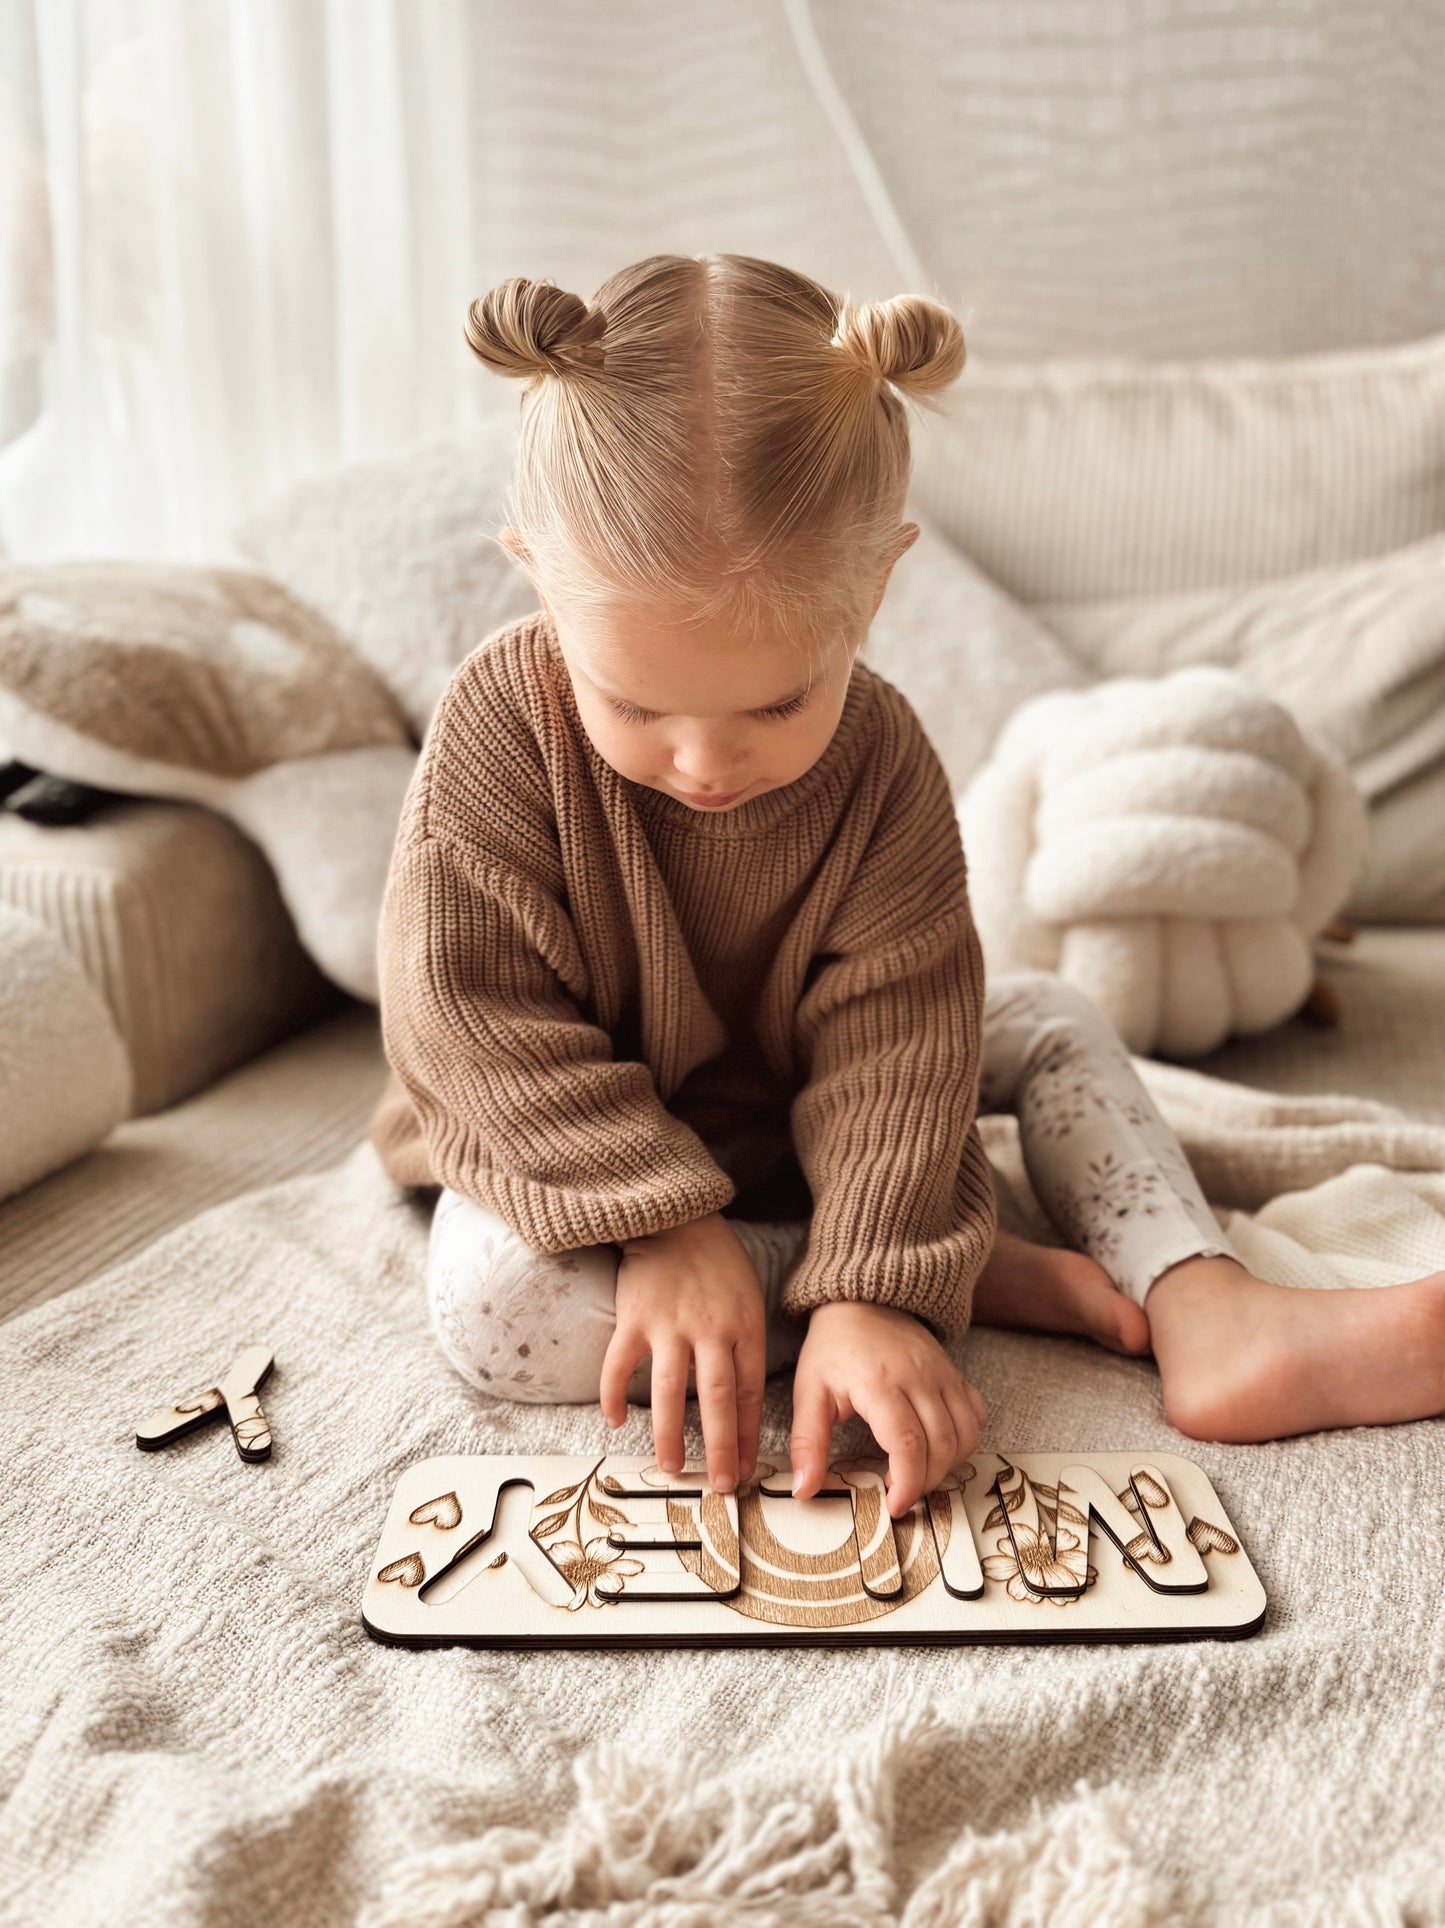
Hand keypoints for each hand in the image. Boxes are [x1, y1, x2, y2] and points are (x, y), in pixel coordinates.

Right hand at [599, 1212, 765, 1492]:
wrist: (676, 1217)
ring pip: (670, 1392)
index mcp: (743, 1326)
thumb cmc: (716, 1262)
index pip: (749, 1392)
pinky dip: (615, 1394)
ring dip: (669, 1434)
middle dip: (720, 1448)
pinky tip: (616, 1420)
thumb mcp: (748, 1297)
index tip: (746, 1469)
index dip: (748, 1435)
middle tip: (719, 1485)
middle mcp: (709, 1330)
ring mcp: (669, 1324)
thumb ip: (744, 1344)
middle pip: (717, 1400)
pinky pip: (620, 1365)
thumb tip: (737, 1400)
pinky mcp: (634, 1317)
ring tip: (669, 1466)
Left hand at [789, 1301, 985, 1517]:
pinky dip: (966, 1441)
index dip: (907, 1483)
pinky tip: (940, 1448)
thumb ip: (808, 1443)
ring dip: (948, 1466)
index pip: (907, 1442)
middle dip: (926, 1482)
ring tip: (918, 1474)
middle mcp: (918, 1377)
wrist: (862, 1301)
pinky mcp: (954, 1374)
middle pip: (941, 1445)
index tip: (893, 1505)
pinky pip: (976, 1415)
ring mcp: (942, 1374)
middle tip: (901, 1494)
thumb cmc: (833, 1348)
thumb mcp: (808, 1391)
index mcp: (878, 1382)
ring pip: (966, 1435)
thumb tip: (804, 1490)